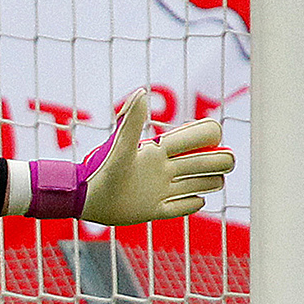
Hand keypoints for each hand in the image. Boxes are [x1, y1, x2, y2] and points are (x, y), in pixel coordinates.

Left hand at [29, 90, 235, 225]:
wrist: (83, 199)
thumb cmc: (100, 170)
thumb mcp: (120, 147)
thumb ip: (132, 122)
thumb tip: (142, 92)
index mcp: (161, 149)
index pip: (202, 134)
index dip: (212, 135)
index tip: (207, 142)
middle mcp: (165, 168)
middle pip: (211, 160)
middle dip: (220, 161)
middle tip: (212, 168)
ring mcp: (162, 189)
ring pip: (205, 183)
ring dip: (211, 182)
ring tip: (200, 185)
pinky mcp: (155, 210)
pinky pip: (186, 206)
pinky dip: (193, 204)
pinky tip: (190, 201)